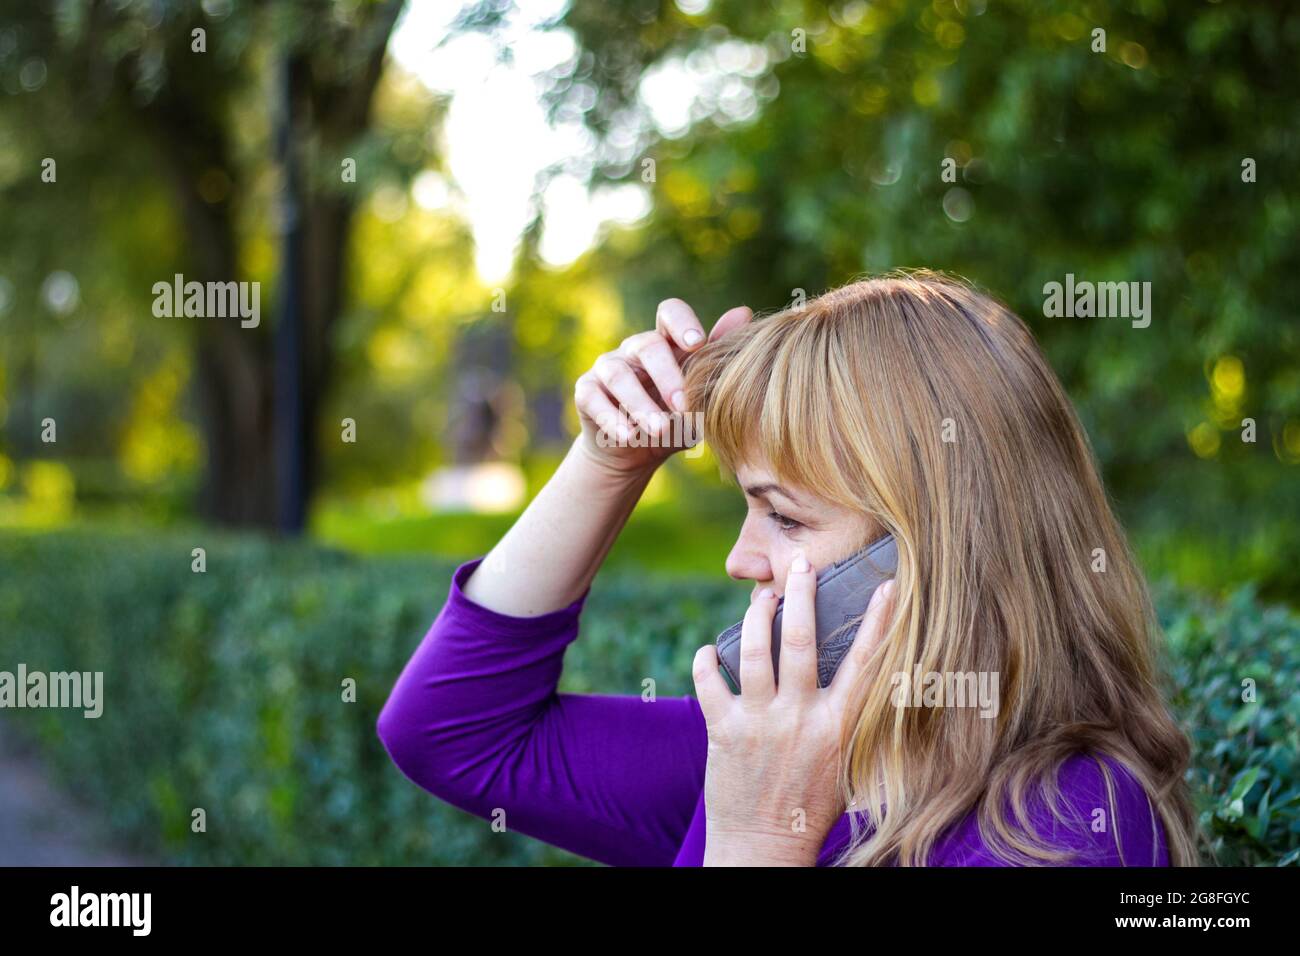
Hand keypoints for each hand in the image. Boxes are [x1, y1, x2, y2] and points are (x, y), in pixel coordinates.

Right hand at [574, 299, 751, 476]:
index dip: (682, 323)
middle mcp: (634, 349)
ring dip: (640, 404)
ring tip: (659, 429)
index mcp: (666, 342)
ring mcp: (606, 368)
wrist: (635, 452)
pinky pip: (593, 399)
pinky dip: (612, 419)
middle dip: (667, 376)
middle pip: (647, 346)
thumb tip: (744, 312)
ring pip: (618, 375)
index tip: (696, 344)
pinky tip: (628, 437)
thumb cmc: (675, 418)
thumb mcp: (700, 394)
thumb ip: (716, 356)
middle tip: (683, 405)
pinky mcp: (586, 392)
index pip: (670, 313)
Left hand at [692, 552, 897, 865]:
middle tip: (801, 562)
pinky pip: (710, 681)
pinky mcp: (724, 732)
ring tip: (761, 597)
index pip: (866, 664)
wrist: (765, 848)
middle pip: (802, 641)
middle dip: (802, 594)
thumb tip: (866, 678)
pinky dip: (707, 660)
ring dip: (756, 616)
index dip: (880, 622)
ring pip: (755, 651)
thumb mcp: (847, 762)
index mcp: (840, 727)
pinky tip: (710, 649)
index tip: (889, 586)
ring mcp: (761, 723)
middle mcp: (801, 718)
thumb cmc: (811, 805)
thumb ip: (850, 721)